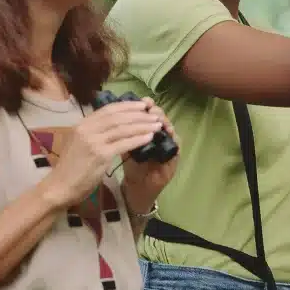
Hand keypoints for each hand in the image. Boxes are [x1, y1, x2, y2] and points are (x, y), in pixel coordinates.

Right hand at [43, 100, 170, 209]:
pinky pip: (124, 143)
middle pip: (118, 116)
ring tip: (157, 124)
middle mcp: (87, 129)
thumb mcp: (79, 142)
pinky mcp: (100, 155)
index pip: (108, 109)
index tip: (142, 105)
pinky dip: (138, 139)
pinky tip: (149, 137)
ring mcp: (93, 141)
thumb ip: (93, 132)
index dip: (127, 106)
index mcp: (82, 124)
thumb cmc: (70, 167)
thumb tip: (114, 123)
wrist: (59, 187)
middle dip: (139, 114)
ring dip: (143, 125)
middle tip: (154, 113)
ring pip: (123, 128)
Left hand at [122, 99, 180, 213]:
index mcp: (147, 130)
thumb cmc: (131, 166)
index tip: (142, 100)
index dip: (147, 105)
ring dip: (165, 123)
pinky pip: (176, 147)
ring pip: (170, 129)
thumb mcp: (124, 145)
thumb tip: (113, 113)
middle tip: (150, 108)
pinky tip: (168, 134)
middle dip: (156, 111)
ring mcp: (168, 146)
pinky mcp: (174, 159)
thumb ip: (123, 132)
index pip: (149, 113)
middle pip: (161, 118)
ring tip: (158, 119)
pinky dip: (172, 139)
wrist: (137, 189)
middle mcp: (160, 135)